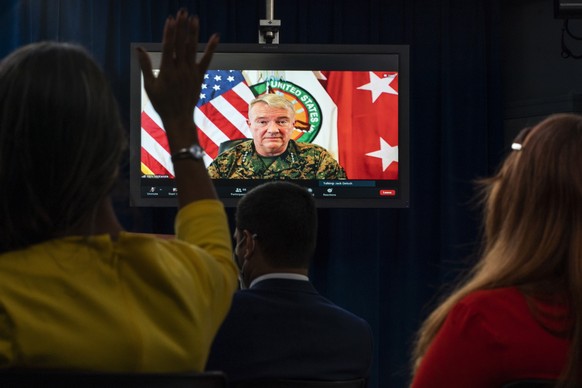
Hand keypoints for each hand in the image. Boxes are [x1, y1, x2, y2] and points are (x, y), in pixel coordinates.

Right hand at [135, 9, 219, 206]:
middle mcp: (180, 70)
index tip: (171, 19)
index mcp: (167, 71)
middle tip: (182, 12)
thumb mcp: (149, 86)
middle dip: (182, 27)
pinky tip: (215, 36)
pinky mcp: (199, 76)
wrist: (178, 118)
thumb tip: (139, 49)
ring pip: (193, 49)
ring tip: (194, 18)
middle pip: (181, 44)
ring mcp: (191, 73)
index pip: (168, 47)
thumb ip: (145, 66)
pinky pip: (206, 60)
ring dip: (193, 33)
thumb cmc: (161, 104)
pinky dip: (210, 48)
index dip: (170, 32)